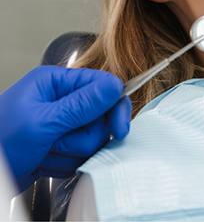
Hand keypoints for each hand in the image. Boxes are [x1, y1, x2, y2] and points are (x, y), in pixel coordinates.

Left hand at [0, 66, 131, 190]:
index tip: (119, 127)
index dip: (114, 106)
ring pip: (93, 138)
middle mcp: (61, 100)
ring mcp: (60, 124)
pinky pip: (81, 154)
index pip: (103, 85)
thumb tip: (115, 86)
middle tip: (63, 142)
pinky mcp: (59, 144)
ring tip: (46, 152)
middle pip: (101, 115)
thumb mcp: (42, 122)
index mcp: (56, 82)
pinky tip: (45, 161)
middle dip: (85, 135)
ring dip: (72, 151)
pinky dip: (65, 162)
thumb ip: (82, 105)